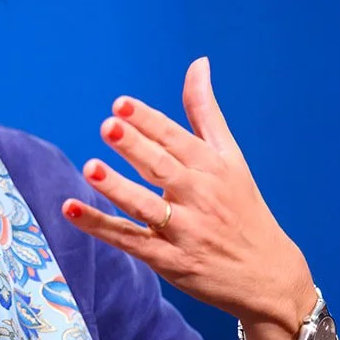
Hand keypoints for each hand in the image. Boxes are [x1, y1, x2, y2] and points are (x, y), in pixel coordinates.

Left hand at [61, 57, 316, 339]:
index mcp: (213, 168)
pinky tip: (70, 209)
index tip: (122, 104)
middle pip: (162, 168)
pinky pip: (129, 241)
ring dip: (117, 188)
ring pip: (145, 207)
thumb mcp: (231, 158)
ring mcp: (183, 231)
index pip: (177, 140)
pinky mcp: (167, 260)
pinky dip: (99, 226)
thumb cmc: (243, 208)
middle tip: (108, 125)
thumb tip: (198, 63)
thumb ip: (206, 113)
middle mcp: (199, 197)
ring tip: (91, 167)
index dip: (149, 122)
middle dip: (136, 147)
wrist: (268, 276)